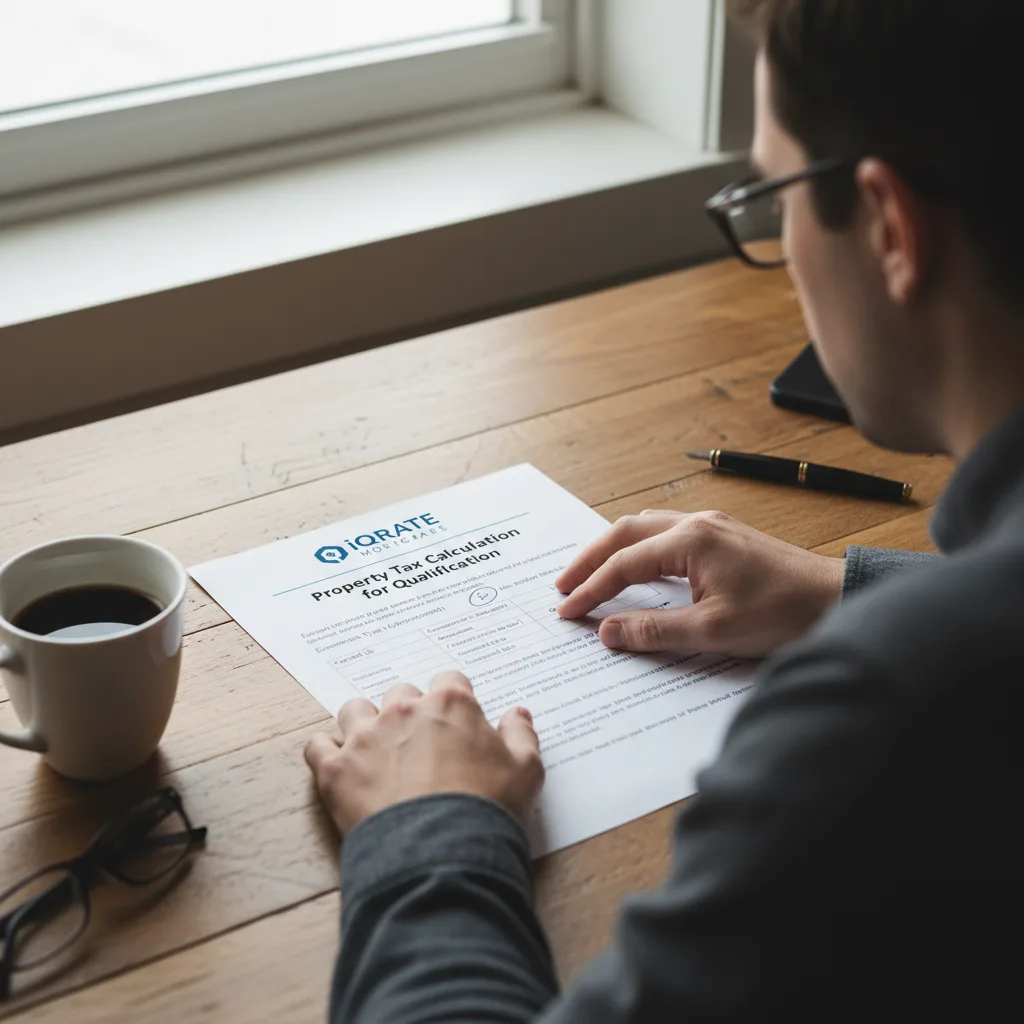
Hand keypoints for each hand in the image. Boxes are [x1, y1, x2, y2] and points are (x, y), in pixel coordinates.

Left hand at [304, 671, 543, 834]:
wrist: (443, 856)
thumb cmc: (488, 811)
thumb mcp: (526, 772)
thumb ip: (521, 735)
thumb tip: (517, 714)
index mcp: (450, 705)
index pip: (449, 681)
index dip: (453, 702)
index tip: (456, 722)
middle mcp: (403, 711)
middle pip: (401, 694)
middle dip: (409, 714)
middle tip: (419, 745)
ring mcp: (365, 738)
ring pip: (355, 710)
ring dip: (364, 724)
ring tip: (375, 750)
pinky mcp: (335, 770)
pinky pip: (318, 746)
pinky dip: (326, 753)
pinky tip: (339, 767)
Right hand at [556, 510, 843, 658]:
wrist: (836, 599)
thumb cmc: (782, 612)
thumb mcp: (712, 631)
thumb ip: (654, 630)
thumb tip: (608, 631)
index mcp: (690, 541)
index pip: (623, 564)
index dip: (590, 589)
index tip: (566, 610)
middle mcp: (696, 524)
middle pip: (625, 532)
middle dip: (589, 559)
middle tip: (562, 586)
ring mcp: (711, 526)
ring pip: (644, 527)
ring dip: (612, 550)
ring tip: (588, 575)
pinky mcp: (723, 536)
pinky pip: (665, 534)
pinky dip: (638, 549)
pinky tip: (635, 568)